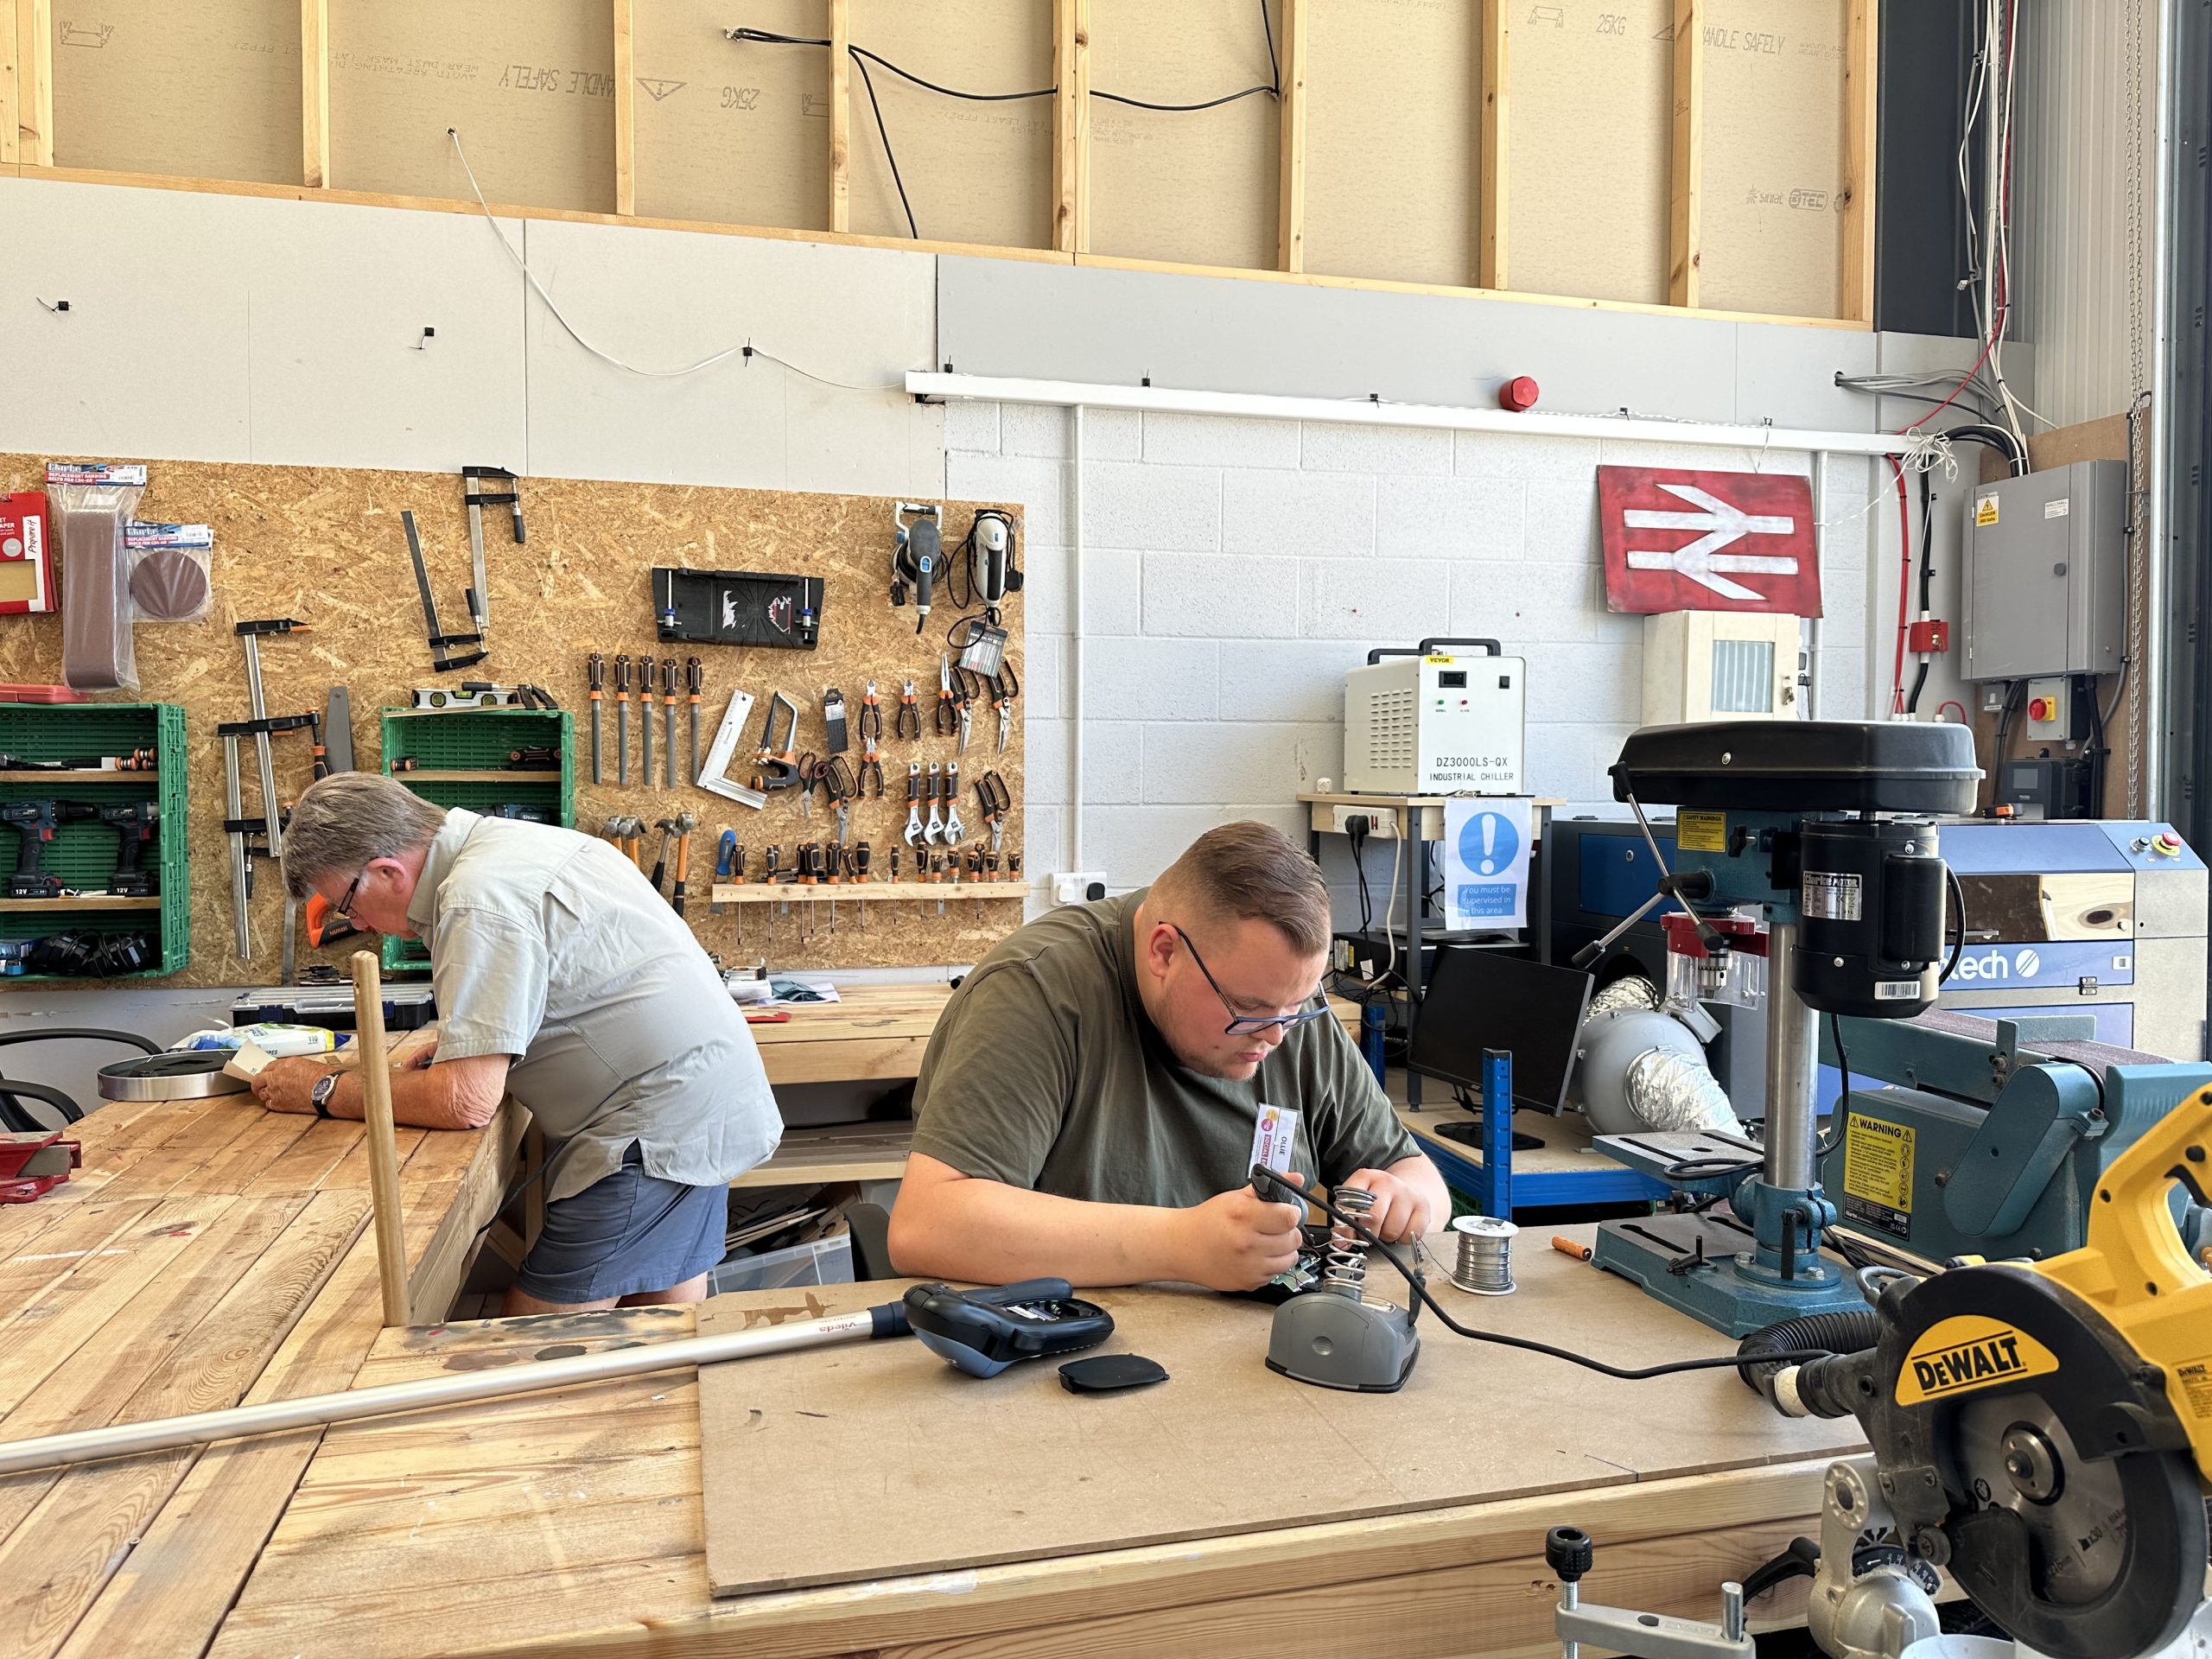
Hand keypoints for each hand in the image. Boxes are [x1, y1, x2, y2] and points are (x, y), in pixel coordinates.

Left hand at [249, 1057, 329, 1115]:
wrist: (327, 1090)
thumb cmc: (324, 1077)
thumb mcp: (309, 1065)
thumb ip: (295, 1068)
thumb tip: (292, 1073)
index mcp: (285, 1064)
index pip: (269, 1067)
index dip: (268, 1072)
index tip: (268, 1075)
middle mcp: (277, 1076)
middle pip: (258, 1080)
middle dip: (258, 1083)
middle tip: (260, 1086)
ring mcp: (275, 1091)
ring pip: (261, 1093)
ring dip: (265, 1094)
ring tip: (271, 1095)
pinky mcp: (278, 1104)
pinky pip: (268, 1104)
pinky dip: (272, 1103)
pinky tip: (278, 1103)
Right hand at [1175, 1173, 1307, 1291]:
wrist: (1184, 1247)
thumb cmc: (1209, 1220)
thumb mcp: (1236, 1197)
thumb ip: (1269, 1187)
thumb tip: (1297, 1179)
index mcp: (1244, 1217)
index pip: (1289, 1217)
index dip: (1292, 1212)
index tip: (1287, 1212)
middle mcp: (1248, 1244)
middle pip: (1293, 1239)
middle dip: (1288, 1231)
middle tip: (1274, 1227)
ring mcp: (1249, 1267)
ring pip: (1290, 1258)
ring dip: (1284, 1250)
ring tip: (1266, 1241)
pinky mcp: (1250, 1283)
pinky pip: (1277, 1273)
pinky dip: (1272, 1264)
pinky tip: (1256, 1255)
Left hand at [1336, 1167, 1434, 1244]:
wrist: (1405, 1191)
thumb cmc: (1376, 1201)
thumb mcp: (1357, 1203)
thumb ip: (1345, 1220)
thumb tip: (1341, 1243)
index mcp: (1364, 1177)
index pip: (1350, 1201)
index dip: (1345, 1225)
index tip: (1344, 1240)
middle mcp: (1387, 1181)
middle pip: (1374, 1217)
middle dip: (1368, 1233)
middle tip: (1367, 1234)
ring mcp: (1407, 1192)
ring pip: (1392, 1230)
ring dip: (1386, 1236)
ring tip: (1385, 1227)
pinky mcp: (1423, 1206)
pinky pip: (1411, 1235)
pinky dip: (1404, 1238)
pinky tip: (1401, 1228)